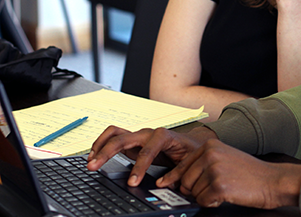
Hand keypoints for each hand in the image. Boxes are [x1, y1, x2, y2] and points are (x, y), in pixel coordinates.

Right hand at [87, 125, 217, 186]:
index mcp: (164, 136)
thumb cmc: (190, 152)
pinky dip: (102, 144)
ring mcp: (139, 136)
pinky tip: (95, 156)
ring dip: (101, 145)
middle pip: (124, 138)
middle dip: (108, 152)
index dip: (139, 167)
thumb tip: (164, 185)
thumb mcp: (188, 163)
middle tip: (94, 167)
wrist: (191, 144)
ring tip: (91, 161)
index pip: (148, 151)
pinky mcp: (132, 142)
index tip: (132, 182)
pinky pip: (114, 137)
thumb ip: (177, 173)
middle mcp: (148, 133)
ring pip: (115, 133)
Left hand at [158, 139, 300, 208]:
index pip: (183, 164)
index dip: (173, 178)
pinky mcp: (219, 186)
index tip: (164, 184)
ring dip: (206, 196)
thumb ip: (203, 164)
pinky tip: (227, 195)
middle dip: (194, 190)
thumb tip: (178, 179)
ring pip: (193, 192)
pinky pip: (203, 201)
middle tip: (213, 189)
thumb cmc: (251, 172)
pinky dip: (213, 203)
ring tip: (225, 189)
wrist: (273, 180)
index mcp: (210, 146)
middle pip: (185, 181)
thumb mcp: (225, 158)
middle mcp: (210, 154)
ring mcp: (214, 170)